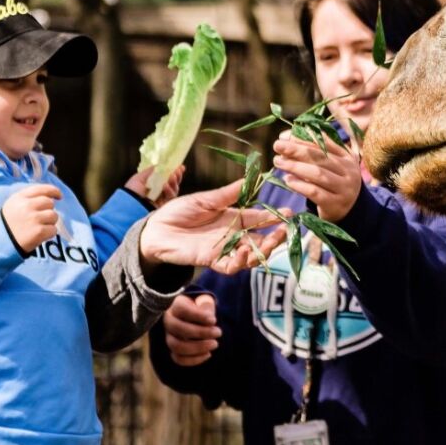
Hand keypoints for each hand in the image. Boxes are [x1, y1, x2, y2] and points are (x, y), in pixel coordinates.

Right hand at [1, 184, 60, 253]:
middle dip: (48, 210)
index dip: (54, 191)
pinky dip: (49, 233)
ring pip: (54, 216)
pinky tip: (39, 235)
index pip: (43, 189)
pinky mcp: (38, 232)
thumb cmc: (9, 222)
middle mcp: (27, 206)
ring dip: (50, 222)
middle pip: (50, 203)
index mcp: (20, 197)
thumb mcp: (14, 204)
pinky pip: (54, 229)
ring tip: (39, 227)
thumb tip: (51, 196)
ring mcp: (33, 219)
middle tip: (40, 218)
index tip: (59, 196)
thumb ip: (29, 197)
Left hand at [127, 164, 184, 206]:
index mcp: (154, 184)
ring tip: (173, 176)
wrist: (128, 204)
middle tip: (179, 170)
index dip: (173, 172)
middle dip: (177, 176)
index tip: (179, 166)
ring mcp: (162, 199)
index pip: (167, 177)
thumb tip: (160, 164)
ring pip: (174, 190)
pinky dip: (170, 191)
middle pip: (173, 183)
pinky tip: (165, 186)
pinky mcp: (164, 206)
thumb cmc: (132, 191)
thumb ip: (150, 171)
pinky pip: (171, 198)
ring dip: (174, 182)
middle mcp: (159, 191)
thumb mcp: (139, 177)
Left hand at [138, 180, 285, 274]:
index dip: (273, 216)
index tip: (289, 213)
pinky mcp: (212, 261)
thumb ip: (228, 193)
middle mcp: (232, 235)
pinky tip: (244, 252)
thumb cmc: (178, 211)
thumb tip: (251, 178)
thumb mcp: (206, 199)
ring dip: (262, 251)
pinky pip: (231, 266)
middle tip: (284, 230)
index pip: (258, 218)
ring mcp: (224, 249)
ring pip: (250, 255)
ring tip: (270, 241)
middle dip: (275, 237)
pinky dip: (240, 262)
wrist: (156, 229)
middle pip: (259, 240)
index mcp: (233, 217)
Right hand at [162, 292, 219, 365]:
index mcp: (175, 306)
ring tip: (215, 344)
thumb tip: (207, 314)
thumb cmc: (202, 309)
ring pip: (176, 346)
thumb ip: (206, 304)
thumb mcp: (204, 302)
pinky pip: (179, 359)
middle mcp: (169, 321)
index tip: (214, 320)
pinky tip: (208, 354)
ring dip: (197, 347)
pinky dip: (194, 359)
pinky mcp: (173, 351)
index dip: (198, 316)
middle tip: (218, 332)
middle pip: (178, 328)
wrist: (197, 320)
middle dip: (201, 332)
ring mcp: (169, 337)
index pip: (182, 310)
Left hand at [274, 132, 362, 222]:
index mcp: (348, 156)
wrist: (348, 210)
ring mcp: (344, 188)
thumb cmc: (332, 182)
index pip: (325, 142)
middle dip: (297, 150)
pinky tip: (287, 180)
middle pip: (320, 157)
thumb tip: (286, 137)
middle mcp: (350, 171)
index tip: (283, 136)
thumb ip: (311, 150)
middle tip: (277, 145)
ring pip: (318, 174)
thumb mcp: (328, 165)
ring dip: (295, 167)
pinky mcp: (335, 204)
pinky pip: (315, 192)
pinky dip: (300, 185)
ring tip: (278, 162)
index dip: (303, 137)